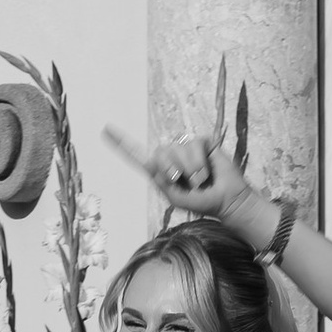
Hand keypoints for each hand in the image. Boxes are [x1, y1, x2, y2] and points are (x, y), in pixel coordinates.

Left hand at [105, 126, 275, 247]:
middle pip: (160, 153)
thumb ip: (163, 184)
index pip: (137, 155)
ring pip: (179, 150)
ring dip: (191, 170)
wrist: (227, 199)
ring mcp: (187, 147)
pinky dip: (201, 163)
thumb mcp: (177, 199)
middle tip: (185, 182)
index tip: (104, 129)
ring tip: (200, 180)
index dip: (121, 143)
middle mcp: (171, 156)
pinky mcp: (203, 142)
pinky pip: (195, 145)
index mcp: (160, 170)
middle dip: (173, 170)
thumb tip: (154, 165)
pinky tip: (208, 171)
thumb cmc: (202, 202)